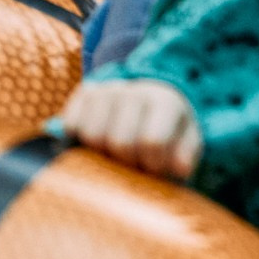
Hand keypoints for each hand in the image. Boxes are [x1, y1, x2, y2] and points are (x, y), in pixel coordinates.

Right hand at [57, 75, 203, 180]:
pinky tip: (98, 144)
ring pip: (92, 136)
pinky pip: (72, 127)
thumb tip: (180, 168)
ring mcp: (106, 90)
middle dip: (127, 162)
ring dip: (103, 154)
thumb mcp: (186, 144)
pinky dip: (80, 142)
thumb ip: (186, 156)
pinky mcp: (83, 95)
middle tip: (134, 163)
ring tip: (117, 153)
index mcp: (164, 101)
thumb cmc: (169, 132)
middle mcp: (133, 90)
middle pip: (119, 142)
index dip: (152, 165)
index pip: (151, 142)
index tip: (156, 167)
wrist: (148, 106)